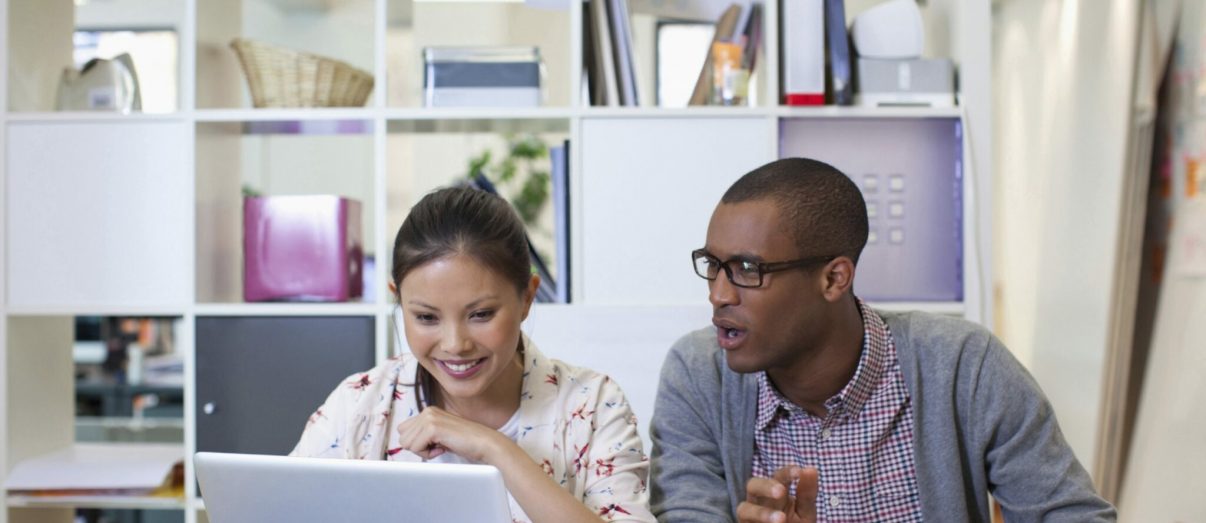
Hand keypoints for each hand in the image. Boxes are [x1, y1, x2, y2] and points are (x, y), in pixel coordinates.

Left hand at [394, 406, 510, 462]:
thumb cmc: (464, 442)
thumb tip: (405, 442)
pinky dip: (428, 454)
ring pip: (407, 443)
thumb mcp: (440, 434)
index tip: (435, 443)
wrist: (483, 443)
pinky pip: (415, 448)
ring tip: (441, 446)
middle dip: (418, 447)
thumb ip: (423, 434)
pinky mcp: (432, 427)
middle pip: (402, 437)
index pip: (403, 431)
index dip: (417, 443)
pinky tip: (444, 448)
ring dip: (423, 451)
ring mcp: (429, 418)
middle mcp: (427, 411)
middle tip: (438, 446)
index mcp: (428, 411)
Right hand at [736, 466, 817, 522]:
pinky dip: (758, 522)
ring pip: (744, 508)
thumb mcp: (805, 510)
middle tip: (781, 492)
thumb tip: (811, 469)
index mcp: (775, 491)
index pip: (778, 476)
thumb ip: (806, 493)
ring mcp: (750, 516)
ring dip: (761, 513)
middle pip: (753, 484)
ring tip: (781, 519)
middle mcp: (759, 501)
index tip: (798, 472)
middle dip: (766, 486)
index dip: (786, 472)